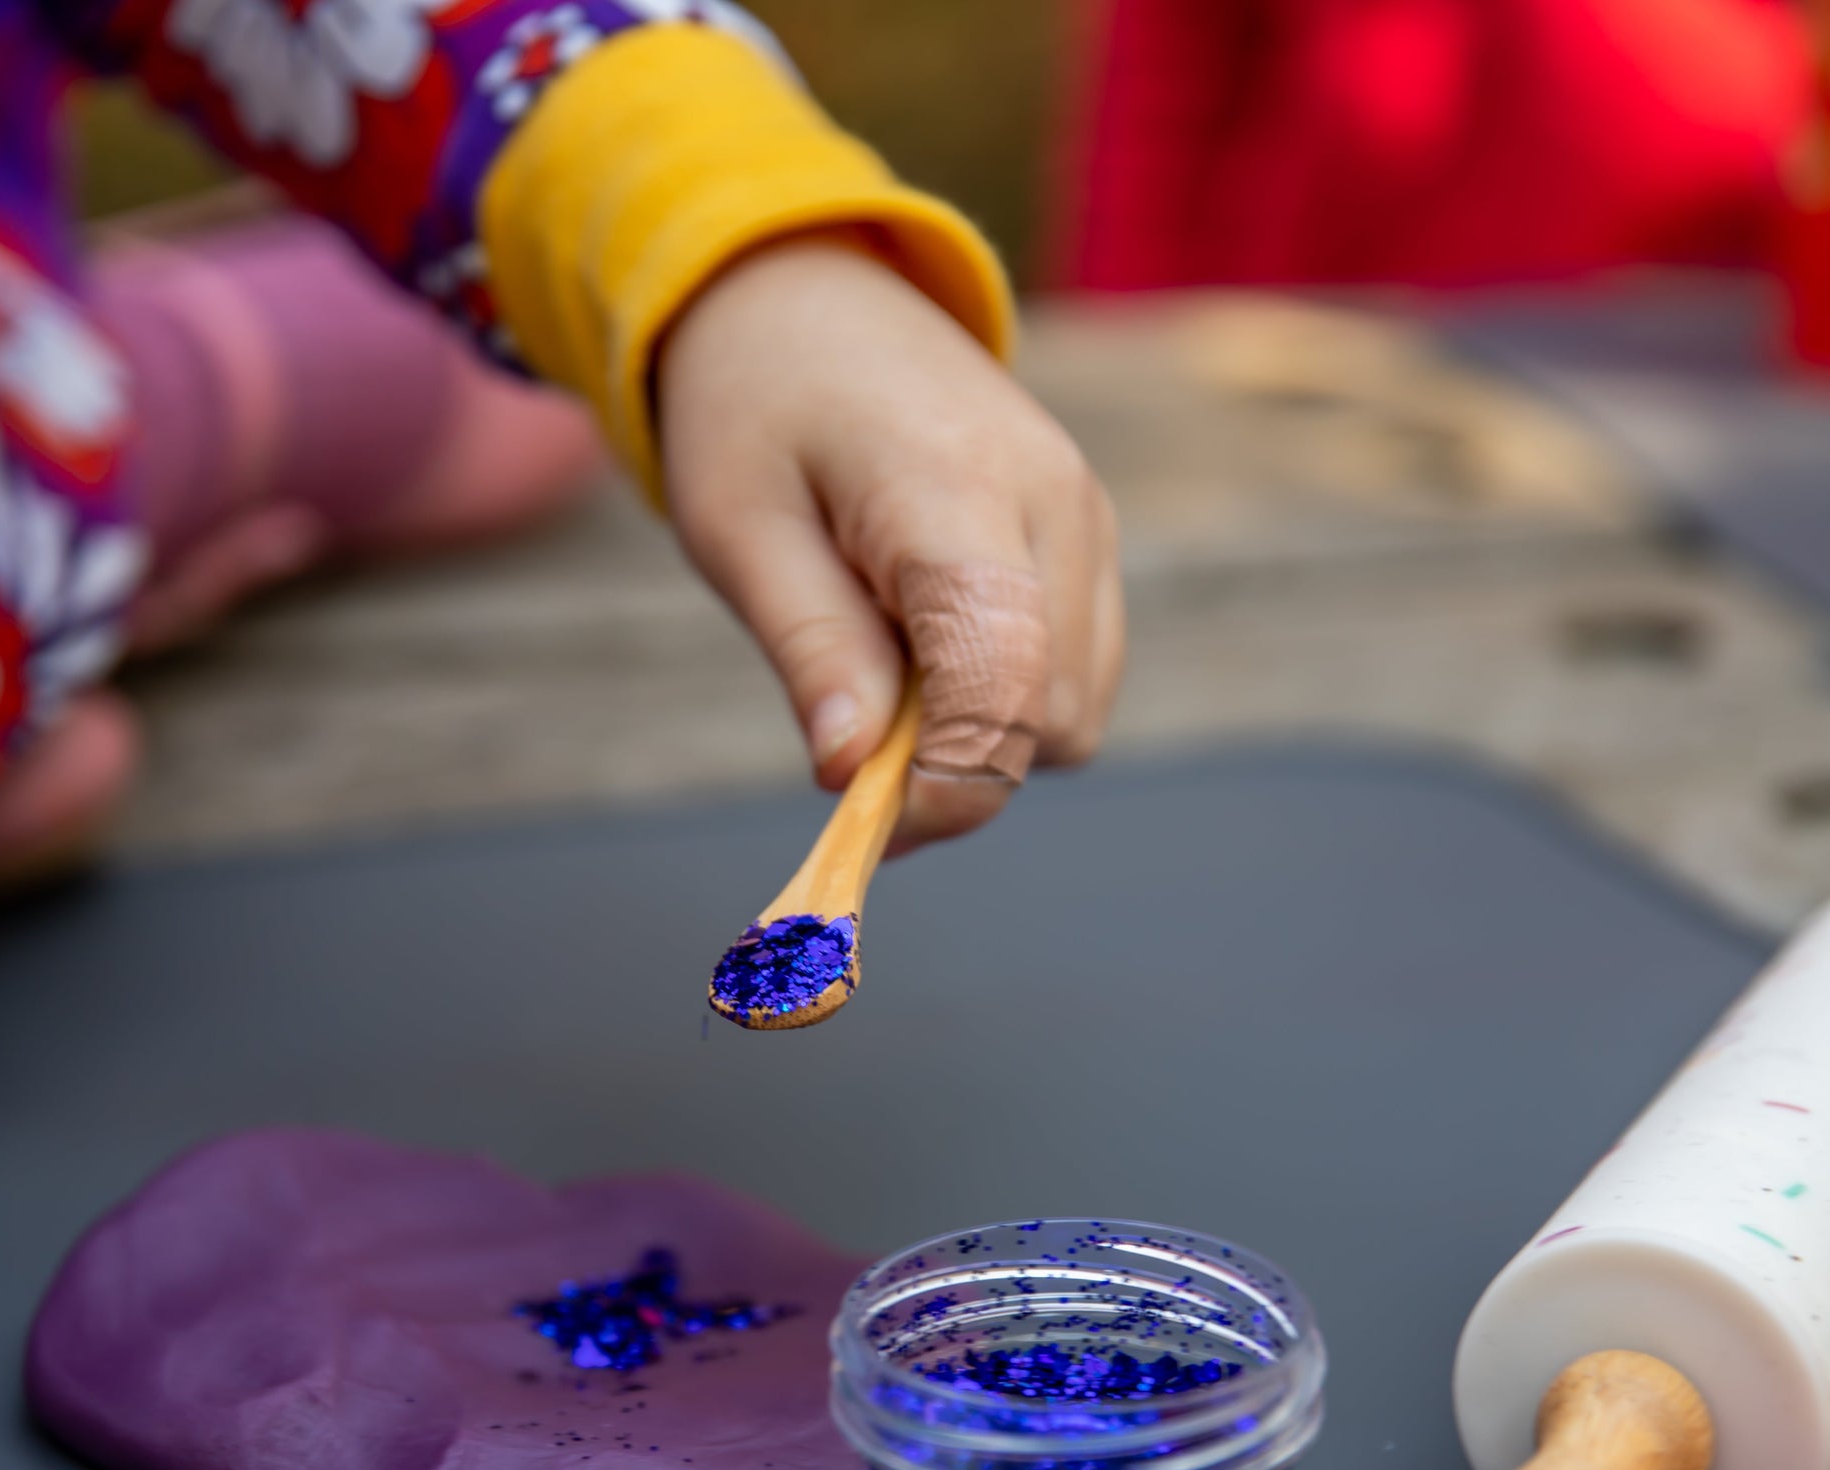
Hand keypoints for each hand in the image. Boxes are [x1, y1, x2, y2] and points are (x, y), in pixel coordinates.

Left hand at [657, 235, 1123, 853]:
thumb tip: (853, 777)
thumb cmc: (754, 405)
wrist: (807, 287)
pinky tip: (930, 651)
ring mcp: (1087, 514)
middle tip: (853, 746)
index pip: (1003, 685)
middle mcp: (1055, 503)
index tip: (867, 823)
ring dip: (987, 736)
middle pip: (1056, 720)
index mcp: (957, 491)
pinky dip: (1012, 698)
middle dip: (960, 767)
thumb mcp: (739, 530)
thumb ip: (811, 652)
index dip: (947, 786)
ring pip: (1080, 709)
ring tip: (885, 678)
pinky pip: (1080, 669)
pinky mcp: (1090, 530)